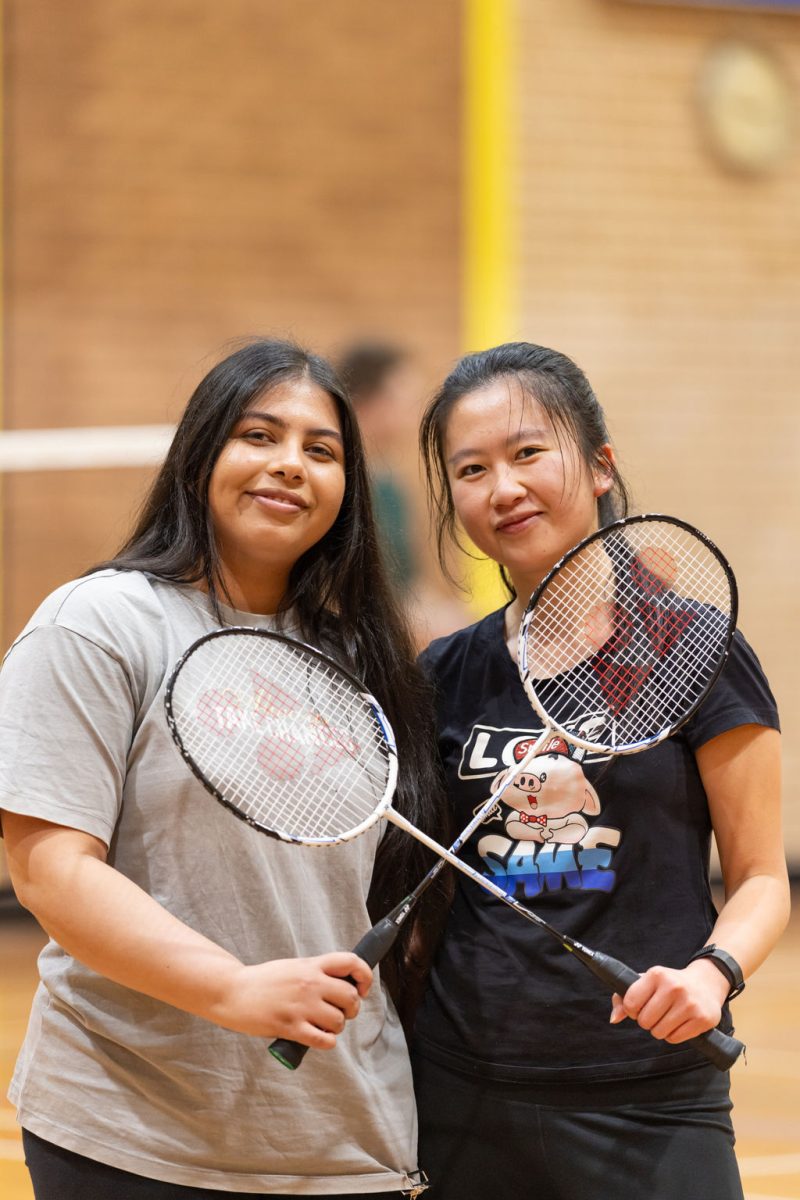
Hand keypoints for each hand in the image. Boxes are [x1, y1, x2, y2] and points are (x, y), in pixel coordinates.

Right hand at [210, 952, 372, 1047]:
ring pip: (339, 1021)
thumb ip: (316, 973)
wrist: (232, 991)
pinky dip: (327, 1041)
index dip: (365, 976)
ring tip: (323, 1025)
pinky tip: (319, 1037)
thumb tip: (343, 985)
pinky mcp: (290, 1026)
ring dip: (336, 1027)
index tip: (362, 988)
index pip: (352, 962)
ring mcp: (301, 1005)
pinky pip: (324, 1040)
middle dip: (351, 1009)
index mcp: (311, 965)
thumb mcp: (293, 967)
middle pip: (351, 997)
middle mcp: (310, 983)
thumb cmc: (263, 981)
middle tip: (340, 1013)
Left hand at [609, 959, 730, 1043]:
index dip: (632, 1010)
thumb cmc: (668, 985)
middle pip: (644, 1022)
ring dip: (660, 1030)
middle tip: (657, 1012)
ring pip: (659, 1033)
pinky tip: (680, 1023)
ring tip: (668, 1017)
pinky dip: (673, 1035)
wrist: (706, 983)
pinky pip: (675, 1039)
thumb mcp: (646, 983)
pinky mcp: (703, 1019)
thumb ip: (623, 999)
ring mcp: (690, 1003)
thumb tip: (614, 1019)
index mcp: (656, 974)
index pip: (630, 1003)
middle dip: (647, 1021)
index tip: (640, 1006)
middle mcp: (674, 987)